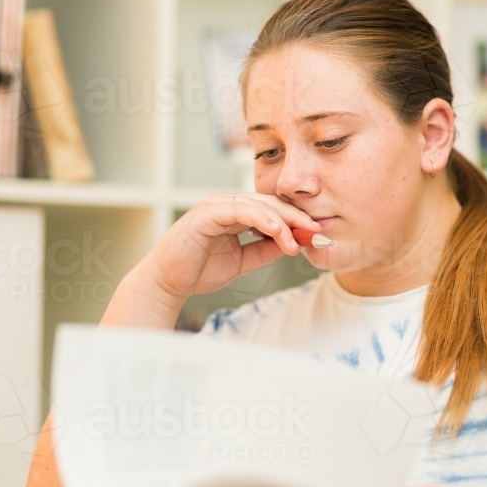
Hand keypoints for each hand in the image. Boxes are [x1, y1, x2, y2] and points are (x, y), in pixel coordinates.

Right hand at [102, 192, 321, 328]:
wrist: (167, 283)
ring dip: (285, 221)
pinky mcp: (208, 212)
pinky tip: (280, 232)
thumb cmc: (198, 270)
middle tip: (319, 231)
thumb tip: (293, 244)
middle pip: (272, 203)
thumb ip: (265, 250)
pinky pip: (242, 211)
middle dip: (298, 217)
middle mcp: (228, 204)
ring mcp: (217, 205)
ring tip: (302, 237)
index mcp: (236, 213)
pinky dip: (263, 220)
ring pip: (260, 204)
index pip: (274, 210)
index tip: (319, 235)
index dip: (297, 221)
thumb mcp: (242, 261)